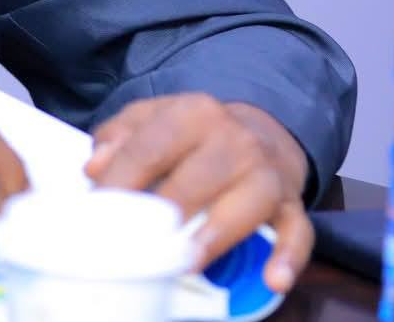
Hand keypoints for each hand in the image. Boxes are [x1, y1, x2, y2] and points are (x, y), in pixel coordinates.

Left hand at [83, 94, 311, 291]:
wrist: (260, 131)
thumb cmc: (192, 136)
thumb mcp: (152, 120)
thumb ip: (118, 137)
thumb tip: (94, 166)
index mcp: (193, 113)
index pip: (149, 148)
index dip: (119, 182)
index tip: (97, 212)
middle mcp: (234, 138)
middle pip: (197, 175)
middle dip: (165, 210)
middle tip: (135, 243)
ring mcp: (266, 172)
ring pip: (250, 200)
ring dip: (218, 232)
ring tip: (189, 261)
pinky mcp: (292, 204)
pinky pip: (299, 231)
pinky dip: (289, 257)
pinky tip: (273, 279)